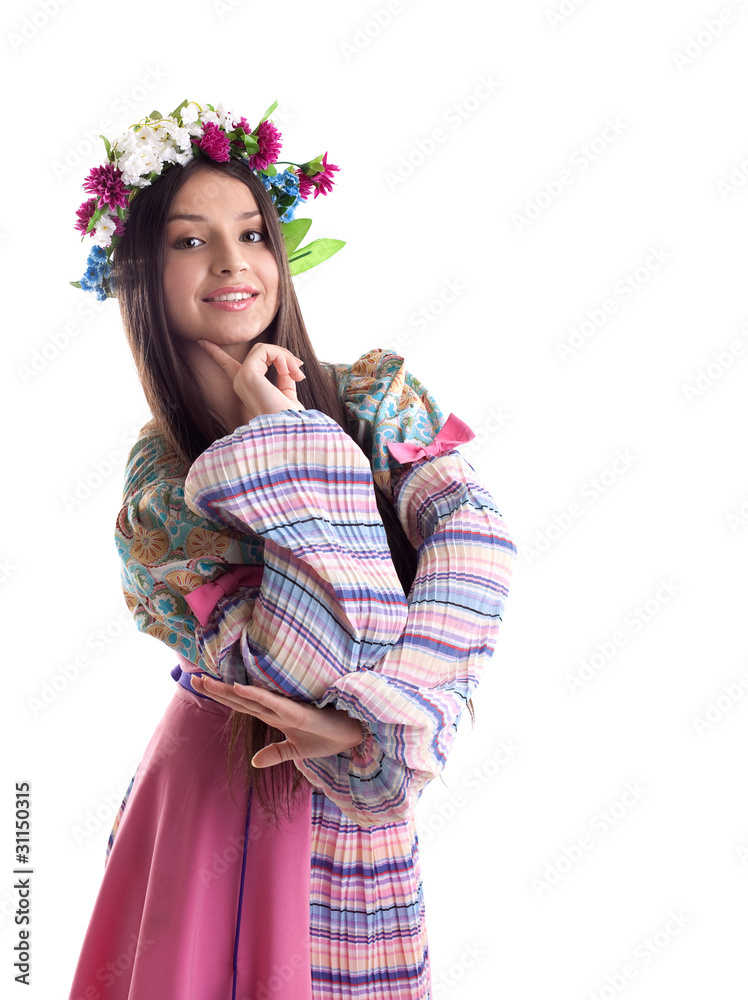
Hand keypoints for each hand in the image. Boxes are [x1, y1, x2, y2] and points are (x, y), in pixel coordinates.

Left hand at [190, 675, 364, 766]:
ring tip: (205, 681)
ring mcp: (286, 710)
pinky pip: (273, 704)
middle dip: (216, 690)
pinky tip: (240, 689)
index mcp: (274, 717)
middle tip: (192, 677)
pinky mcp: (298, 714)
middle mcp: (277, 710)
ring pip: (250, 699)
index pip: (242, 706)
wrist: (355, 735)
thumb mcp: (298, 751)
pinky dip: (256, 696)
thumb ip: (277, 753)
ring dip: (228, 691)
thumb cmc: (329, 737)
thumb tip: (254, 760)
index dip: (221, 696)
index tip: (200, 685)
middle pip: (240, 700)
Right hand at [196, 339, 304, 419]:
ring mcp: (241, 378)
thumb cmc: (291, 420)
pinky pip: (266, 350)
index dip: (215, 353)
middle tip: (300, 373)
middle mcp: (240, 383)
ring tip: (297, 375)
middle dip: (283, 355)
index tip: (201, 341)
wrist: (290, 432)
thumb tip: (288, 364)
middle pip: (260, 352)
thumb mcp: (287, 395)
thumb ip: (284, 378)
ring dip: (286, 357)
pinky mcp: (247, 374)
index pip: (227, 366)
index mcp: (247, 389)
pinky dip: (283, 357)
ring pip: (264, 349)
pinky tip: (290, 373)